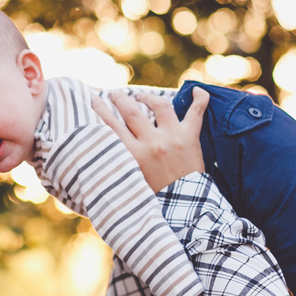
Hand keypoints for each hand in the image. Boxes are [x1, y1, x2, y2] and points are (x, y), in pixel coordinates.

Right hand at [90, 86, 209, 191]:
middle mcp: (152, 142)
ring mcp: (172, 136)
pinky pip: (196, 112)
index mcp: (134, 155)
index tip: (94, 99)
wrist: (185, 205)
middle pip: (131, 111)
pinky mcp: (190, 137)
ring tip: (141, 96)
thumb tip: (104, 152)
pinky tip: (197, 89)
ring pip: (159, 105)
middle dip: (120, 99)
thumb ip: (121, 163)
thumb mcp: (132, 180)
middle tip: (114, 94)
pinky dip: (200, 98)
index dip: (100, 109)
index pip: (111, 126)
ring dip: (148, 97)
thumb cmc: (155, 197)